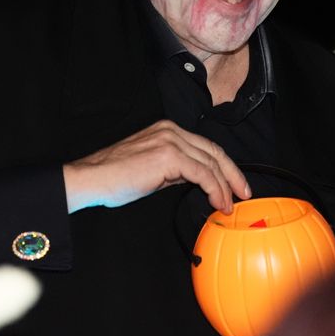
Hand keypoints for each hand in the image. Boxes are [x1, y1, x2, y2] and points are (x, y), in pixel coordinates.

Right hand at [62, 120, 250, 213]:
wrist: (91, 178)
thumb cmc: (115, 178)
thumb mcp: (153, 170)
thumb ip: (176, 170)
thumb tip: (198, 182)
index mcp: (168, 130)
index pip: (206, 147)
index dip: (225, 167)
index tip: (235, 185)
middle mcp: (171, 130)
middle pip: (215, 151)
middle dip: (233, 174)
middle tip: (243, 193)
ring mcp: (170, 140)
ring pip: (211, 163)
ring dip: (225, 186)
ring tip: (229, 205)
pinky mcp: (169, 155)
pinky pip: (203, 173)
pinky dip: (215, 189)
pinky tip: (217, 202)